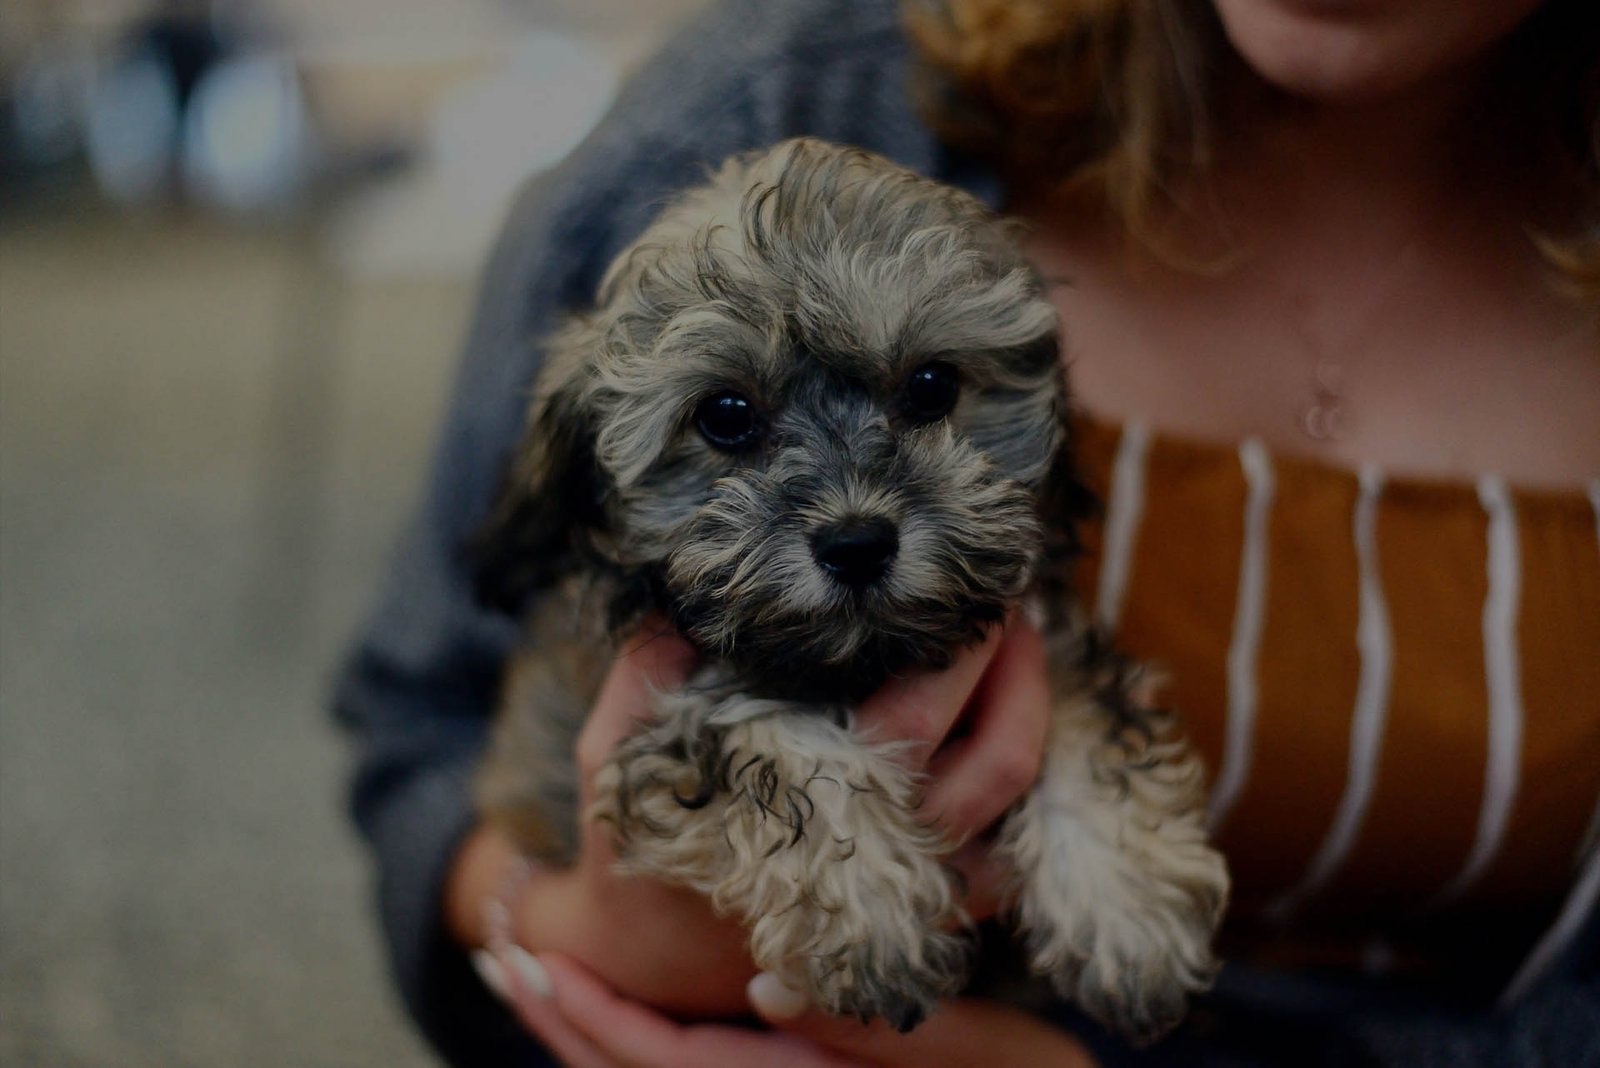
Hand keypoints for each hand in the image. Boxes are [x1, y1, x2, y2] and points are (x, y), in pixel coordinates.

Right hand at [449, 612, 1052, 1019]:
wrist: (653, 962)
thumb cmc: (638, 851)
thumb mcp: (614, 757)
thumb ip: (644, 674)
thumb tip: (682, 597)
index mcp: (815, 804)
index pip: (918, 713)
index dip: (963, 647)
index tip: (966, 581)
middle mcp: (885, 852)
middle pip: (997, 752)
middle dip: (1015, 660)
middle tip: (1005, 593)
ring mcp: (920, 889)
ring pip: (1016, 796)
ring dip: (1033, 707)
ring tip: (1019, 637)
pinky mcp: (937, 912)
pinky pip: (1013, 842)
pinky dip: (1026, 776)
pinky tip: (1008, 712)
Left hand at [476, 951, 1095, 1067]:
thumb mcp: (967, 1052)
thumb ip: (866, 1030)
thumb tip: (763, 989)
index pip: (665, 1066)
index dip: (592, 1016)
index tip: (535, 963)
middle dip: (564, 1023)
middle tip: (504, 960)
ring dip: (590, 1032)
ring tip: (539, 980)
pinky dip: (643, 1042)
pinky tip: (629, 1010)